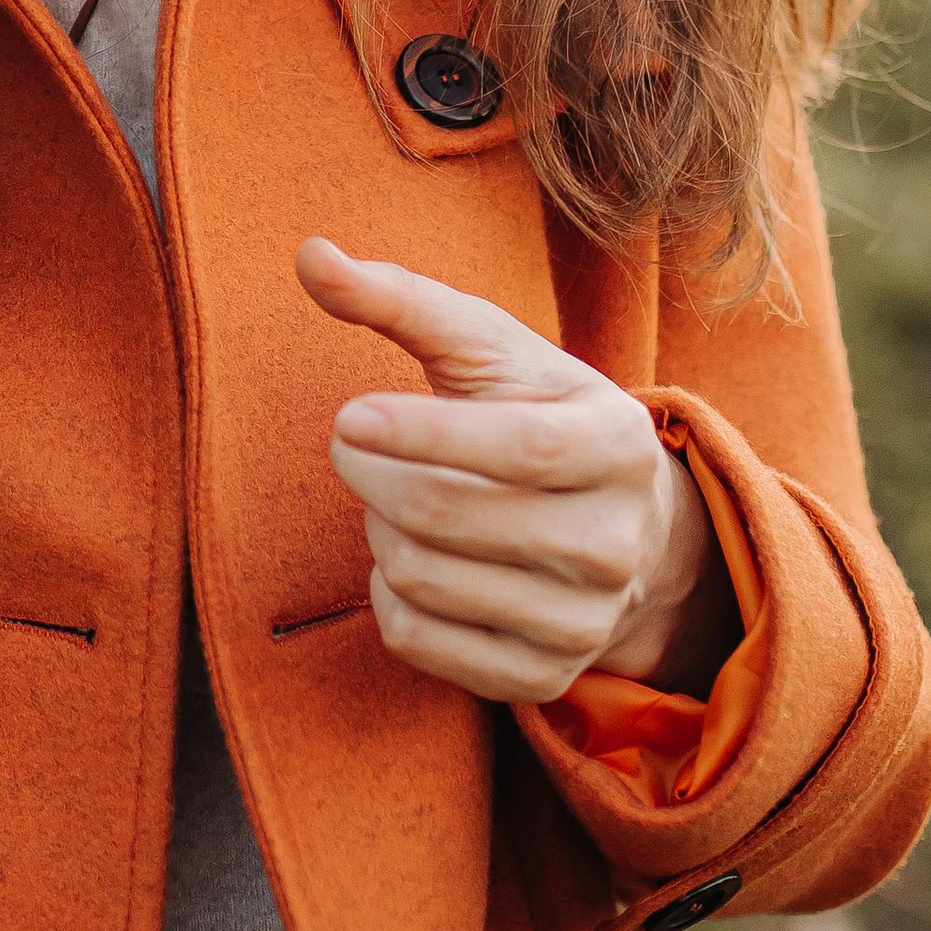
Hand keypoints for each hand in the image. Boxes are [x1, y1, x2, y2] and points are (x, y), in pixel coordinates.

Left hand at [298, 238, 740, 707]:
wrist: (621, 528)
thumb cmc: (535, 411)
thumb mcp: (490, 347)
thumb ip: (402, 299)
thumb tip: (309, 253)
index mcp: (619, 445)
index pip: (518, 447)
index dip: (422, 432)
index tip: (348, 415)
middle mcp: (615, 543)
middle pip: (446, 513)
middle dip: (368, 471)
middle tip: (353, 442)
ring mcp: (583, 621)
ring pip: (419, 576)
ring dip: (377, 526)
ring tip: (396, 497)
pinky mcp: (539, 676)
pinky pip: (415, 639)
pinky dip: (384, 591)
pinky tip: (410, 555)